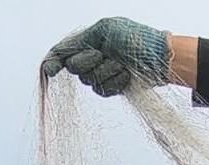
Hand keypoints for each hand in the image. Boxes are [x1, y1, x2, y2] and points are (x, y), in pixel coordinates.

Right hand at [42, 17, 170, 95]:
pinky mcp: (110, 88)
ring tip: (122, 64)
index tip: (50, 70)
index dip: (53, 62)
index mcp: (88, 42)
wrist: (158, 59)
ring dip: (107, 70)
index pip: (63, 53)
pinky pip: (103, 90)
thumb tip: (59, 53)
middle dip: (89, 61)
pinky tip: (126, 75)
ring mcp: (101, 74)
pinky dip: (116, 81)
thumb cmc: (135, 39)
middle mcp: (92, 59)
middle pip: (74, 68)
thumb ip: (79, 41)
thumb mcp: (104, 30)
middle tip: (105, 54)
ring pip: (89, 80)